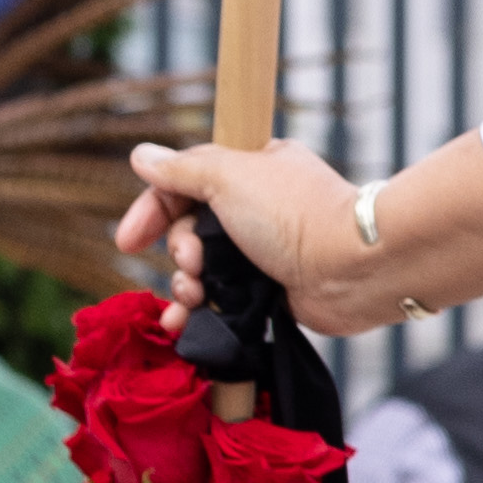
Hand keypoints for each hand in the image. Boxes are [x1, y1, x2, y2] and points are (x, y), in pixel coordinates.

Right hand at [114, 142, 403, 336]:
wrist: (355, 268)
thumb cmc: (296, 215)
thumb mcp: (230, 176)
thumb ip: (182, 171)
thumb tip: (142, 156)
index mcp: (249, 170)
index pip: (183, 184)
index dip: (152, 210)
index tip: (127, 241)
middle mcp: (254, 210)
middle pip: (187, 230)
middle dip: (178, 251)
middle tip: (193, 263)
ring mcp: (262, 253)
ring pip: (200, 270)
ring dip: (184, 285)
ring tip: (194, 296)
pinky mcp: (268, 291)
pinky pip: (219, 301)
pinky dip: (198, 313)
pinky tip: (181, 326)